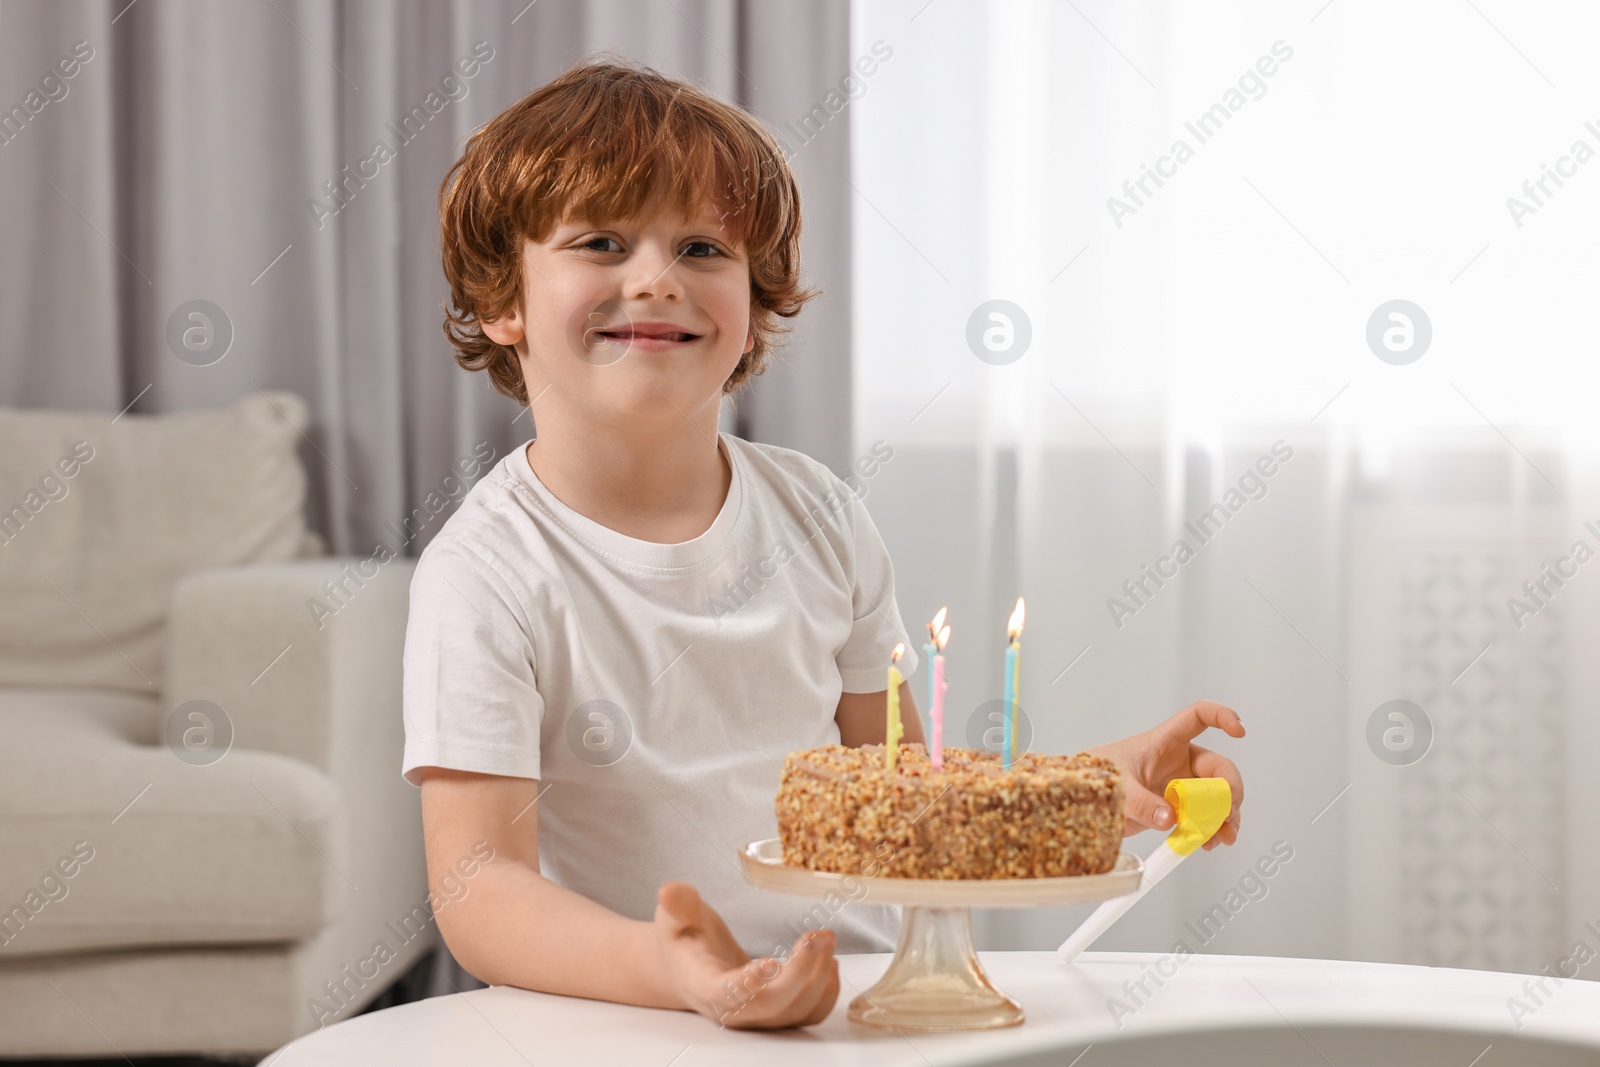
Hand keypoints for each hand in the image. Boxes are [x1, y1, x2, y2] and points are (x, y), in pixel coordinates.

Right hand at [652, 881, 838, 1028]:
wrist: (689, 969)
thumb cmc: (685, 942)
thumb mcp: (675, 918)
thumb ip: (678, 905)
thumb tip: (670, 890)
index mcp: (704, 985)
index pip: (726, 993)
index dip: (748, 983)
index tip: (770, 962)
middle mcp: (733, 1009)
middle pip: (772, 1004)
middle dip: (801, 972)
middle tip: (819, 936)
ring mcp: (758, 1016)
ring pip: (795, 1011)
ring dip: (819, 977)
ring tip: (826, 939)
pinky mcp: (777, 1014)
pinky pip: (807, 1015)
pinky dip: (825, 993)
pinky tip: (828, 962)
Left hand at [1085, 701, 1245, 850]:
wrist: (1082, 801)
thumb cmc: (1096, 778)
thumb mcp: (1116, 787)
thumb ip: (1141, 803)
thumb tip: (1169, 818)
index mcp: (1164, 741)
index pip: (1198, 717)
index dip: (1221, 716)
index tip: (1239, 731)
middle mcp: (1179, 761)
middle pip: (1218, 768)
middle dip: (1229, 790)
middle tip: (1228, 813)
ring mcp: (1181, 785)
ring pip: (1217, 796)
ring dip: (1226, 815)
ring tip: (1224, 836)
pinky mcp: (1177, 808)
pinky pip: (1203, 816)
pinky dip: (1210, 829)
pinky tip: (1208, 843)